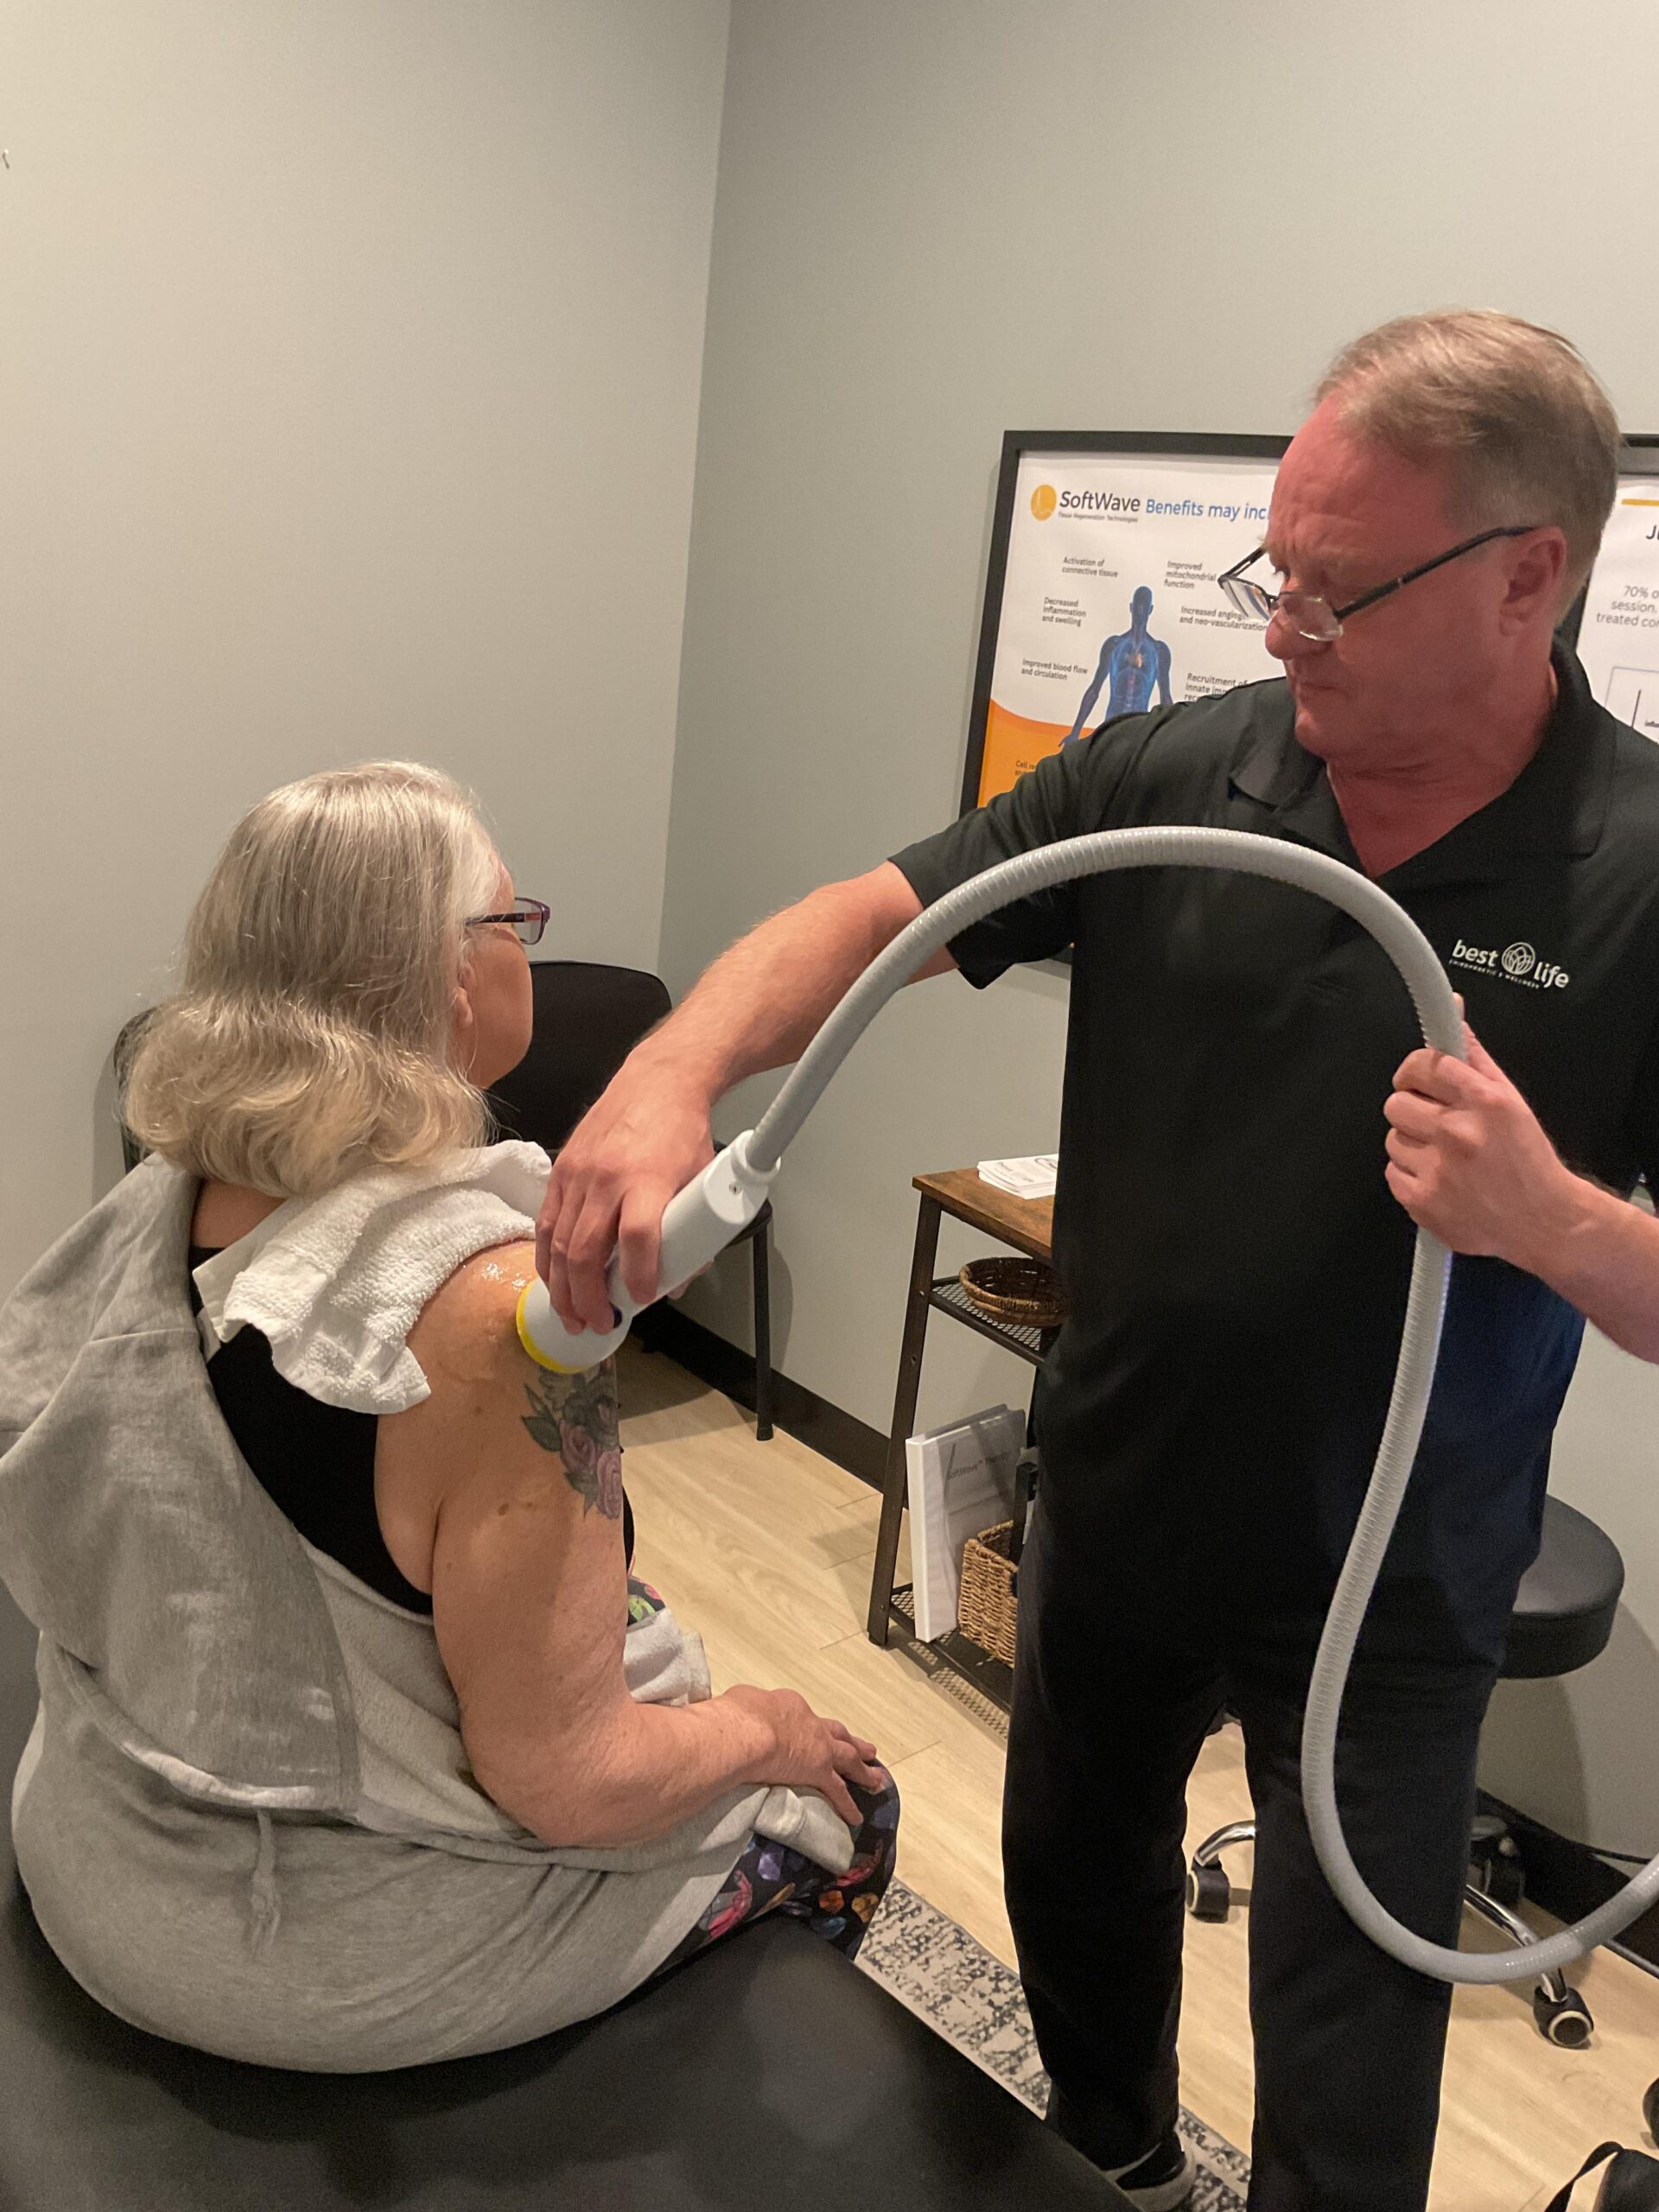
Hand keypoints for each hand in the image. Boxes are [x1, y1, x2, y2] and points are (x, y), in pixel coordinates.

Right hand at [536, 1054, 715, 1332]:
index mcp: (649, 1179)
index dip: (638, 1275)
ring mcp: (579, 1174)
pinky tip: (552, 1281)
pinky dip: (547, 1258)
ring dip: (563, 1288)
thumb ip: (696, 1232)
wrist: (657, 1080)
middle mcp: (608, 1177)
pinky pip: (545, 1224)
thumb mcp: (701, 1177)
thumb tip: (680, 1281)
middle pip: (588, 1249)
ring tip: (573, 1317)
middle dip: (589, 1298)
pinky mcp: (562, 1170)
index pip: (638, 1237)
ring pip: (560, 1243)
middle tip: (600, 1324)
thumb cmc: (682, 1130)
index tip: (640, 1299)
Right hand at [722, 1684, 881, 1832]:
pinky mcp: (819, 1772)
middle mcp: (810, 1724)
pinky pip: (837, 1792)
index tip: (809, 1733)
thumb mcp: (741, 1702)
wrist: (749, 1731)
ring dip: (862, 1770)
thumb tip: (738, 1715)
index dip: (808, 1727)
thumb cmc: (737, 1716)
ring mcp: (819, 1748)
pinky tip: (856, 1817)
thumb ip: (745, 1710)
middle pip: (836, 1733)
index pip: (802, 1718)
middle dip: (850, 1742)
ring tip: (876, 1778)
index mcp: (789, 1707)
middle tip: (868, 1750)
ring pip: (847, 1759)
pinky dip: (848, 1805)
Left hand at [1384, 1018, 1581, 1268]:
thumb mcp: (1511, 1099)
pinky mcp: (1422, 1200)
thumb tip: (1451, 1012)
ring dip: (1413, 1144)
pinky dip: (1411, 1175)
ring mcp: (1438, 1169)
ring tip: (1445, 1156)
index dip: (1415, 1071)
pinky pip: (1393, 1172)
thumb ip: (1474, 1056)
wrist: (1544, 1222)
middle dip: (1413, 1110)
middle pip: (1397, 1102)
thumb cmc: (1528, 1161)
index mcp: (1484, 1101)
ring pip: (1392, 1138)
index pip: (1423, 1064)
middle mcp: (1459, 1132)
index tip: (1418, 1078)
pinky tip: (1439, 1178)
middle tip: (1436, 1122)